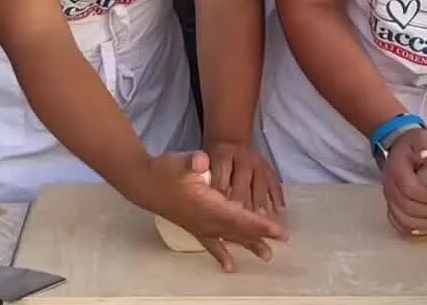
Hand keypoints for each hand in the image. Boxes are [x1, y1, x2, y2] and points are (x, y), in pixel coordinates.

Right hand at [140, 151, 286, 272]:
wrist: (143, 183)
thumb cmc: (165, 171)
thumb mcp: (180, 162)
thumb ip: (192, 162)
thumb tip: (201, 161)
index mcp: (207, 205)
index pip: (239, 217)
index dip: (259, 224)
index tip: (277, 229)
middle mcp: (206, 220)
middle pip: (239, 230)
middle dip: (262, 235)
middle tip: (283, 240)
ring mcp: (200, 226)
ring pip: (230, 238)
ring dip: (249, 245)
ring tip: (267, 256)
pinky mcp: (194, 227)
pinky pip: (212, 244)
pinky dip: (222, 254)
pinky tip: (229, 266)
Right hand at [381, 128, 426, 235]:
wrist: (397, 147)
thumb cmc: (413, 144)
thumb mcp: (421, 138)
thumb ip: (423, 146)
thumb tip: (426, 156)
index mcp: (396, 169)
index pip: (410, 188)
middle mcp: (389, 186)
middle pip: (407, 206)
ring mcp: (389, 197)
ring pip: (402, 218)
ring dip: (423, 222)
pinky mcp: (392, 205)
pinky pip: (398, 222)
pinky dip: (412, 228)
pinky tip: (426, 227)